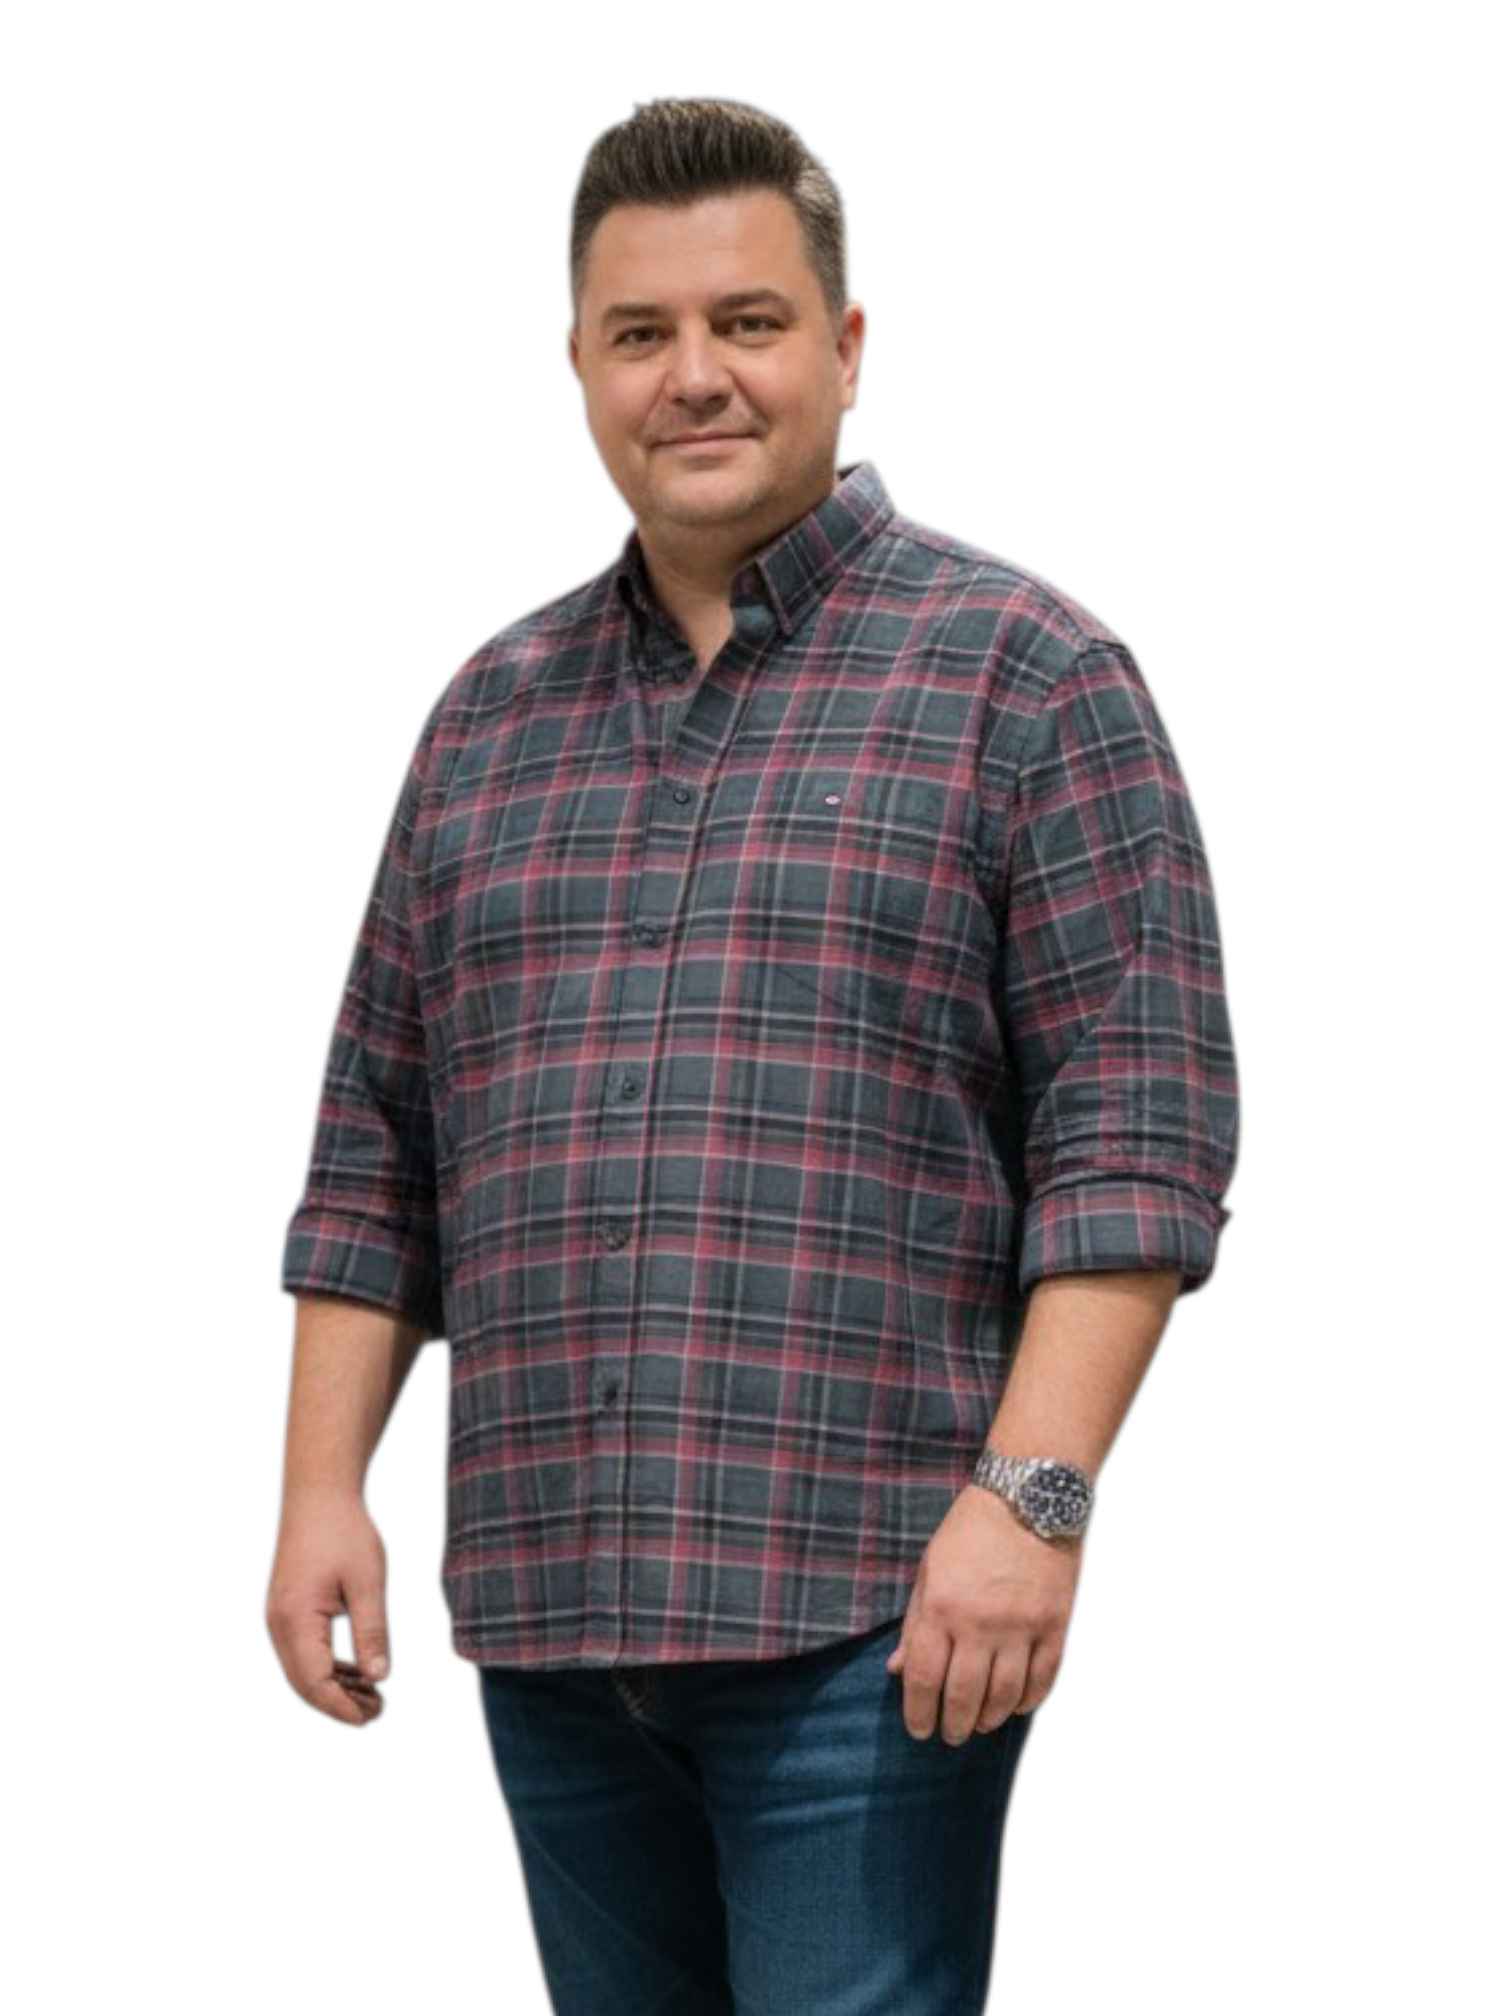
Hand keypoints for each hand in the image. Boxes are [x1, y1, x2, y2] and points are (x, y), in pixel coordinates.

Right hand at [266, 1488, 391, 1725]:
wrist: (318, 1495)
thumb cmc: (344, 1532)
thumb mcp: (367, 1582)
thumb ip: (372, 1632)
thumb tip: (379, 1676)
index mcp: (295, 1619)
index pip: (315, 1681)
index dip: (342, 1706)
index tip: (371, 1717)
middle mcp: (279, 1623)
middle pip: (304, 1682)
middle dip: (338, 1703)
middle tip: (376, 1711)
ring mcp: (279, 1617)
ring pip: (302, 1669)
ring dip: (333, 1687)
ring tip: (371, 1696)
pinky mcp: (287, 1609)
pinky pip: (303, 1651)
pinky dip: (326, 1667)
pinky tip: (355, 1672)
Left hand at [885, 1484, 1082, 1742]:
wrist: (1028, 1498)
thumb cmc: (971, 1532)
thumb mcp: (930, 1570)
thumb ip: (915, 1622)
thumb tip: (898, 1670)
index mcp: (942, 1607)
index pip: (923, 1677)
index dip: (917, 1712)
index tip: (918, 1729)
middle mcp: (980, 1623)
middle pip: (963, 1697)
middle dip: (952, 1726)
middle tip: (949, 1736)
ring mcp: (1021, 1627)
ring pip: (1004, 1697)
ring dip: (988, 1719)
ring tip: (978, 1723)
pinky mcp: (1054, 1626)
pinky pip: (1041, 1680)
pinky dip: (1027, 1701)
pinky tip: (1014, 1706)